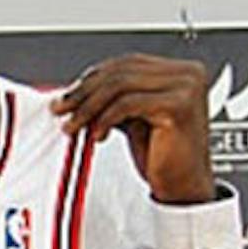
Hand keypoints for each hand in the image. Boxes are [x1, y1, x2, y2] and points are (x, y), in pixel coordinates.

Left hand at [51, 54, 214, 203]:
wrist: (183, 185)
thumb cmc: (161, 155)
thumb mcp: (131, 117)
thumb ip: (111, 99)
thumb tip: (73, 92)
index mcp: (178, 71)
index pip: (125, 63)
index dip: (91, 78)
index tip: (66, 96)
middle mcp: (187, 74)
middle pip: (120, 71)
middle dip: (83, 92)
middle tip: (60, 109)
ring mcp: (186, 87)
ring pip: (120, 85)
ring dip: (88, 107)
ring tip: (73, 126)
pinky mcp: (178, 106)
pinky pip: (127, 104)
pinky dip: (105, 118)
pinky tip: (97, 135)